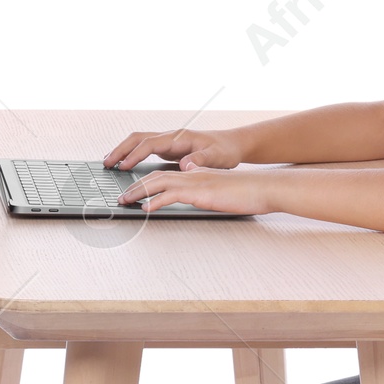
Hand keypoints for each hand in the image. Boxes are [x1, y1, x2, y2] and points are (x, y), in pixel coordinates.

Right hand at [103, 126, 248, 171]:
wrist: (231, 145)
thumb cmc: (225, 151)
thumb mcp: (217, 158)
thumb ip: (200, 161)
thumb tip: (184, 164)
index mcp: (179, 138)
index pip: (150, 144)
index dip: (135, 155)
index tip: (123, 166)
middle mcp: (170, 137)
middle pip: (138, 138)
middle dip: (120, 150)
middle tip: (106, 163)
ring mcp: (168, 142)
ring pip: (139, 141)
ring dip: (122, 150)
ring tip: (108, 162)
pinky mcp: (168, 148)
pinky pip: (144, 148)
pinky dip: (131, 154)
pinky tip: (124, 163)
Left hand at [117, 162, 273, 215]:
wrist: (262, 188)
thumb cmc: (245, 193)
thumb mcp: (219, 192)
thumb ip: (204, 193)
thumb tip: (194, 198)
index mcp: (195, 174)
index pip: (164, 175)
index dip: (146, 182)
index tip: (133, 192)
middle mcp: (191, 174)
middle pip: (155, 176)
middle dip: (135, 186)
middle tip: (121, 197)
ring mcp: (194, 182)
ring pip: (158, 183)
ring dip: (138, 192)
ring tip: (125, 201)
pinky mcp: (199, 192)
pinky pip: (171, 195)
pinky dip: (155, 201)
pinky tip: (146, 209)